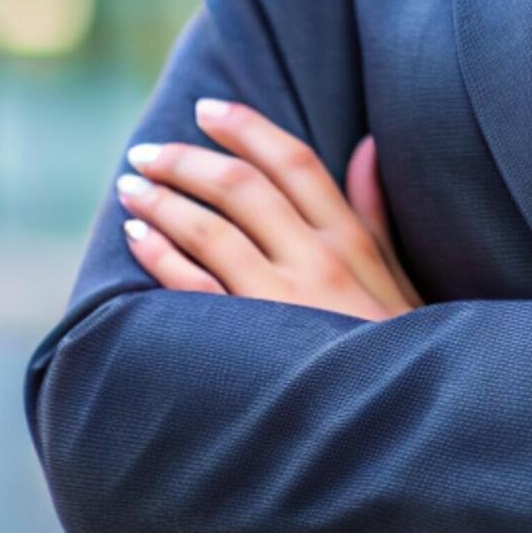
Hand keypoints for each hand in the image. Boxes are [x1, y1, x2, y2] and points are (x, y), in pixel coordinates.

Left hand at [114, 97, 424, 321]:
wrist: (400, 424)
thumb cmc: (396, 350)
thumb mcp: (398, 277)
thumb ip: (373, 211)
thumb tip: (366, 145)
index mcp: (351, 240)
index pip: (294, 161)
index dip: (247, 127)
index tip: (207, 108)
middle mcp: (316, 261)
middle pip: (242, 187)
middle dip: (188, 160)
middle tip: (148, 150)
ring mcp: (281, 302)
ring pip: (210, 231)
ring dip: (162, 201)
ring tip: (130, 186)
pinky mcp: (252, 343)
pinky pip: (193, 290)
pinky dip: (160, 257)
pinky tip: (136, 238)